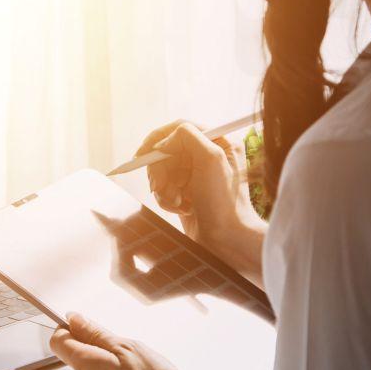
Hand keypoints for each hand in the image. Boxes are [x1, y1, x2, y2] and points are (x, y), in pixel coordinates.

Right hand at [137, 121, 267, 282]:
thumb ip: (187, 136)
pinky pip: (164, 189)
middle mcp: (208, 156)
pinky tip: (182, 209)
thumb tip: (163, 141)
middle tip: (160, 186)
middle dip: (161, 169)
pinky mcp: (187, 193)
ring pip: (163, 171)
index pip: (181, 128)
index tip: (144, 154)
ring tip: (177, 202)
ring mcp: (196, 175)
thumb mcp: (211, 159)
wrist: (226, 241)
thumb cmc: (224, 202)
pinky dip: (167, 199)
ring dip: (164, 187)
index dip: (159, 139)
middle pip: (168, 150)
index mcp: (219, 141)